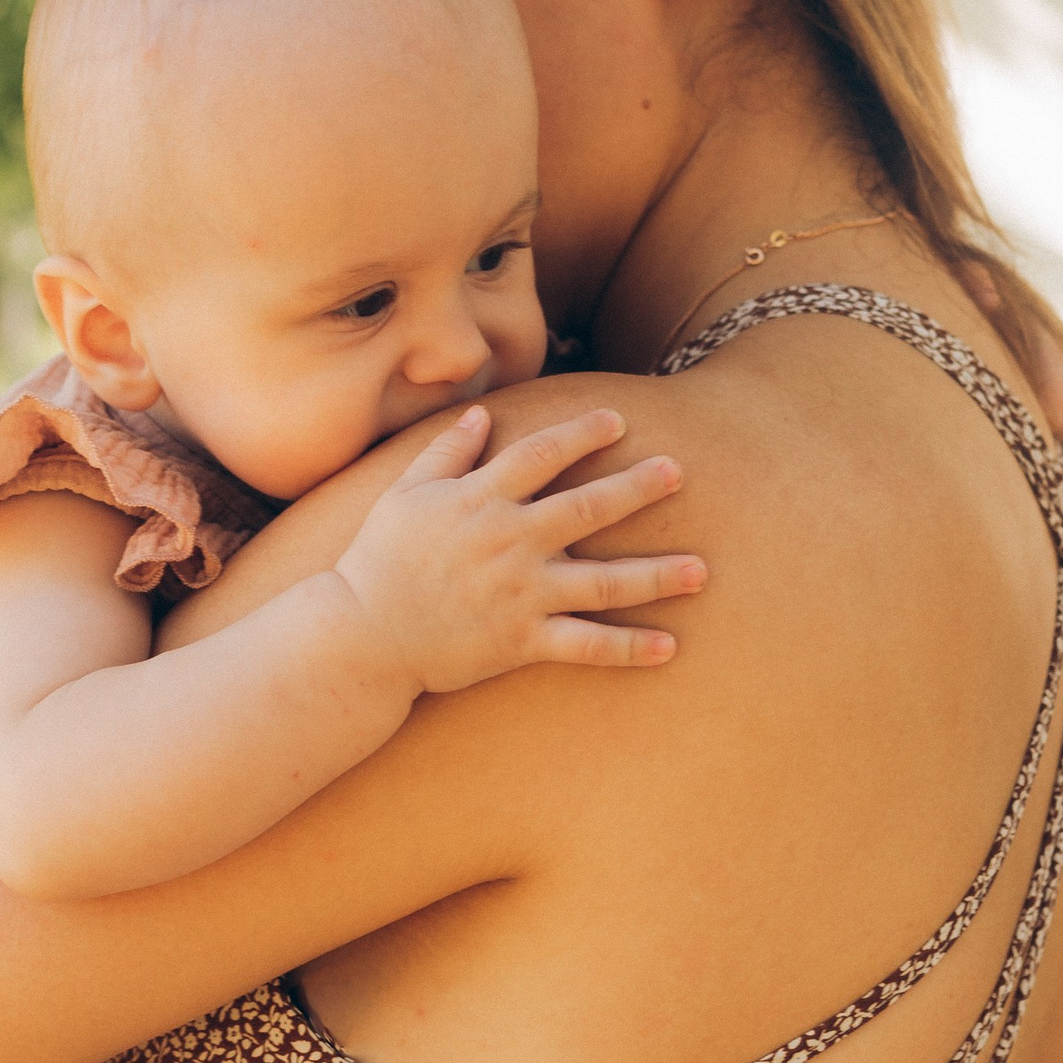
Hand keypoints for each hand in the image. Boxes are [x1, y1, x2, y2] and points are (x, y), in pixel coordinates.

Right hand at [330, 406, 704, 698]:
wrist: (361, 636)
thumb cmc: (377, 561)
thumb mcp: (403, 494)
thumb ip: (447, 451)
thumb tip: (483, 414)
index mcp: (480, 500)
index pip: (541, 454)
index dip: (581, 433)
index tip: (617, 420)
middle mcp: (509, 541)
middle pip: (587, 508)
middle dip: (637, 487)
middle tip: (679, 471)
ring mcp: (520, 593)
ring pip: (602, 581)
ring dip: (656, 575)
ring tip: (701, 569)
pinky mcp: (521, 640)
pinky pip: (584, 645)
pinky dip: (627, 648)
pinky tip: (669, 647)